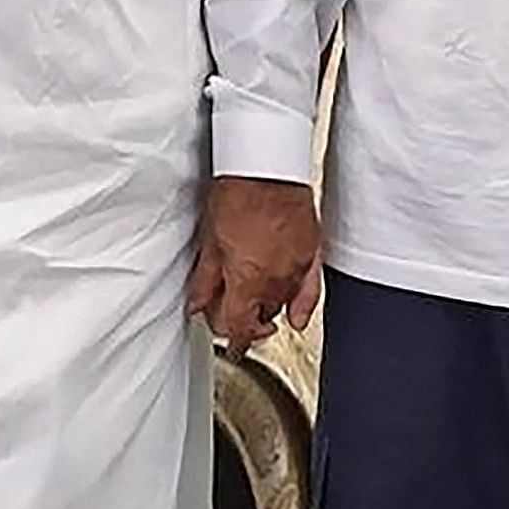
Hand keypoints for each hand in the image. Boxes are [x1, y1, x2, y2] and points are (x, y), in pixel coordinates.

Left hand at [184, 177, 322, 348]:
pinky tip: (296, 317)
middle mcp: (276, 280)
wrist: (267, 165)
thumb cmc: (238, 192)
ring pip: (282, 305)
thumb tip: (198, 304)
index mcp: (248, 280)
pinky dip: (302, 306)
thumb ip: (206, 280)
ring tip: (255, 308)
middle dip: (244, 321)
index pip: (239, 325)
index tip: (228, 344)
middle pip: (260, 317)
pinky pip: (310, 291)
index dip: (229, 336)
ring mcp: (297, 268)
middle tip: (230, 316)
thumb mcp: (210, 240)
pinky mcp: (310, 253)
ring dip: (267, 310)